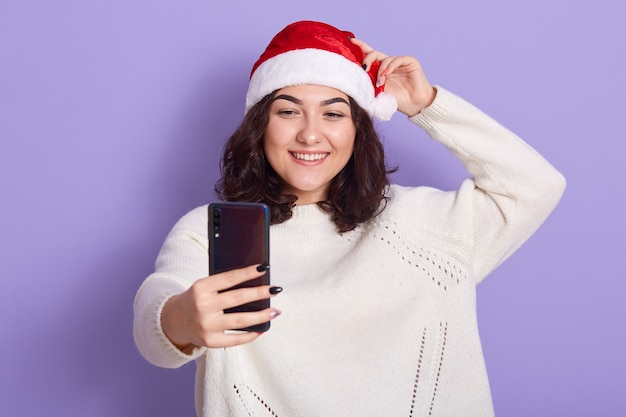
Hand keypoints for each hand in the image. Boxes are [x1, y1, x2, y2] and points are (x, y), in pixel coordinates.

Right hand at [160, 264, 281, 349]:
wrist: (173, 320)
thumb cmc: (195, 299)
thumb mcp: (204, 286)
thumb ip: (223, 284)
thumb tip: (254, 283)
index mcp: (201, 288)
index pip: (229, 278)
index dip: (248, 273)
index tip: (264, 268)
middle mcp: (203, 306)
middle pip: (238, 298)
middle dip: (260, 293)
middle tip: (276, 289)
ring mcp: (206, 326)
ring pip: (240, 321)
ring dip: (261, 316)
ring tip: (275, 311)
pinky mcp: (210, 341)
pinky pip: (236, 339)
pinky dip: (251, 334)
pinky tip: (262, 328)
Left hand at [351, 38, 435, 116]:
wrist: (414, 105)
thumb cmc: (397, 100)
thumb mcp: (378, 91)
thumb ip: (369, 83)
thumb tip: (355, 77)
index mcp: (381, 69)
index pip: (370, 55)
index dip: (361, 47)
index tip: (351, 41)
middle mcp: (389, 64)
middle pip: (375, 54)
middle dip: (367, 59)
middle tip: (364, 69)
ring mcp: (400, 62)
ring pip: (385, 58)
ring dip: (380, 71)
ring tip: (379, 83)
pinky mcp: (410, 61)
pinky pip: (397, 60)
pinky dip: (390, 67)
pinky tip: (386, 75)